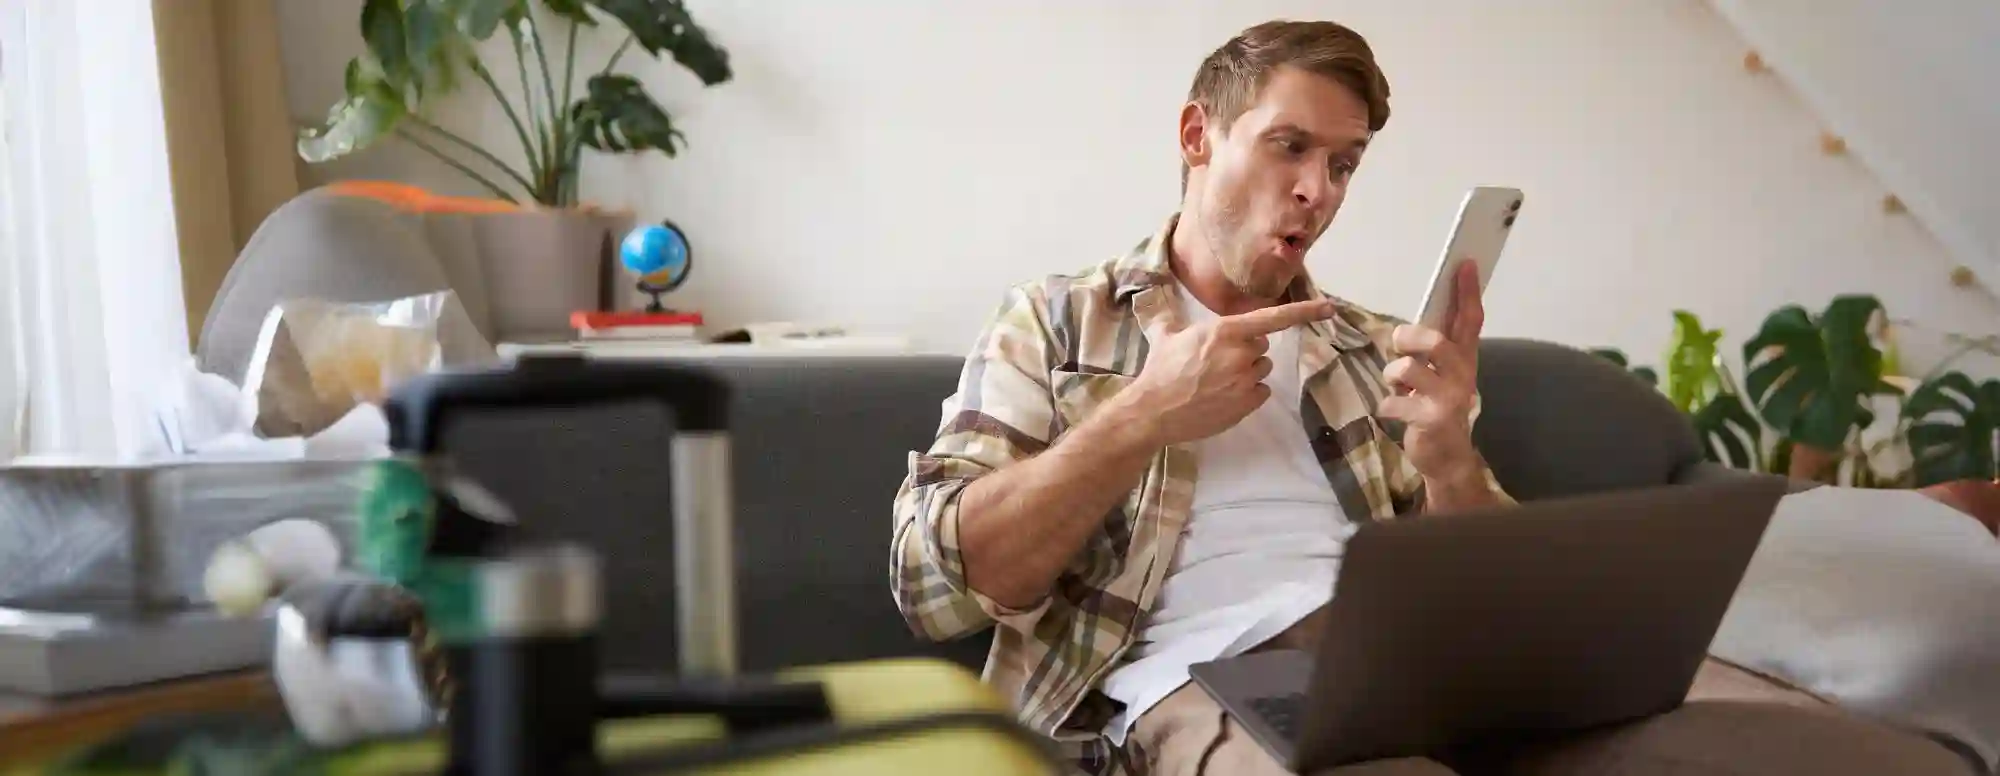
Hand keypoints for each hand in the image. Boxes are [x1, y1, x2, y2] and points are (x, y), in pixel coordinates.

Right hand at [1126, 298, 1339, 446]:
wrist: (1154, 411)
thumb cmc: (1159, 370)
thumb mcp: (1165, 335)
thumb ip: (1171, 315)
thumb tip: (1153, 297)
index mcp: (1226, 331)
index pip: (1273, 318)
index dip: (1304, 312)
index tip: (1328, 308)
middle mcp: (1241, 353)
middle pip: (1261, 345)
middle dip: (1245, 350)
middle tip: (1216, 361)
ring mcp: (1246, 380)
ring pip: (1262, 369)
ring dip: (1247, 372)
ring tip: (1217, 381)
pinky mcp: (1247, 404)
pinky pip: (1261, 391)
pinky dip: (1248, 393)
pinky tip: (1223, 396)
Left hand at [1381, 260, 1484, 482]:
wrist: (1446, 458)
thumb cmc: (1436, 408)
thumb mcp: (1439, 377)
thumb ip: (1431, 352)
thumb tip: (1410, 326)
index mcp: (1464, 360)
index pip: (1470, 320)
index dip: (1466, 292)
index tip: (1465, 263)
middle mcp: (1462, 375)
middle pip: (1436, 341)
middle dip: (1410, 338)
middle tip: (1400, 345)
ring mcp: (1448, 398)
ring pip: (1408, 369)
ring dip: (1392, 375)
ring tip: (1398, 387)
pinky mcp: (1431, 419)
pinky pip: (1394, 402)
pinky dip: (1387, 406)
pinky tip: (1395, 412)